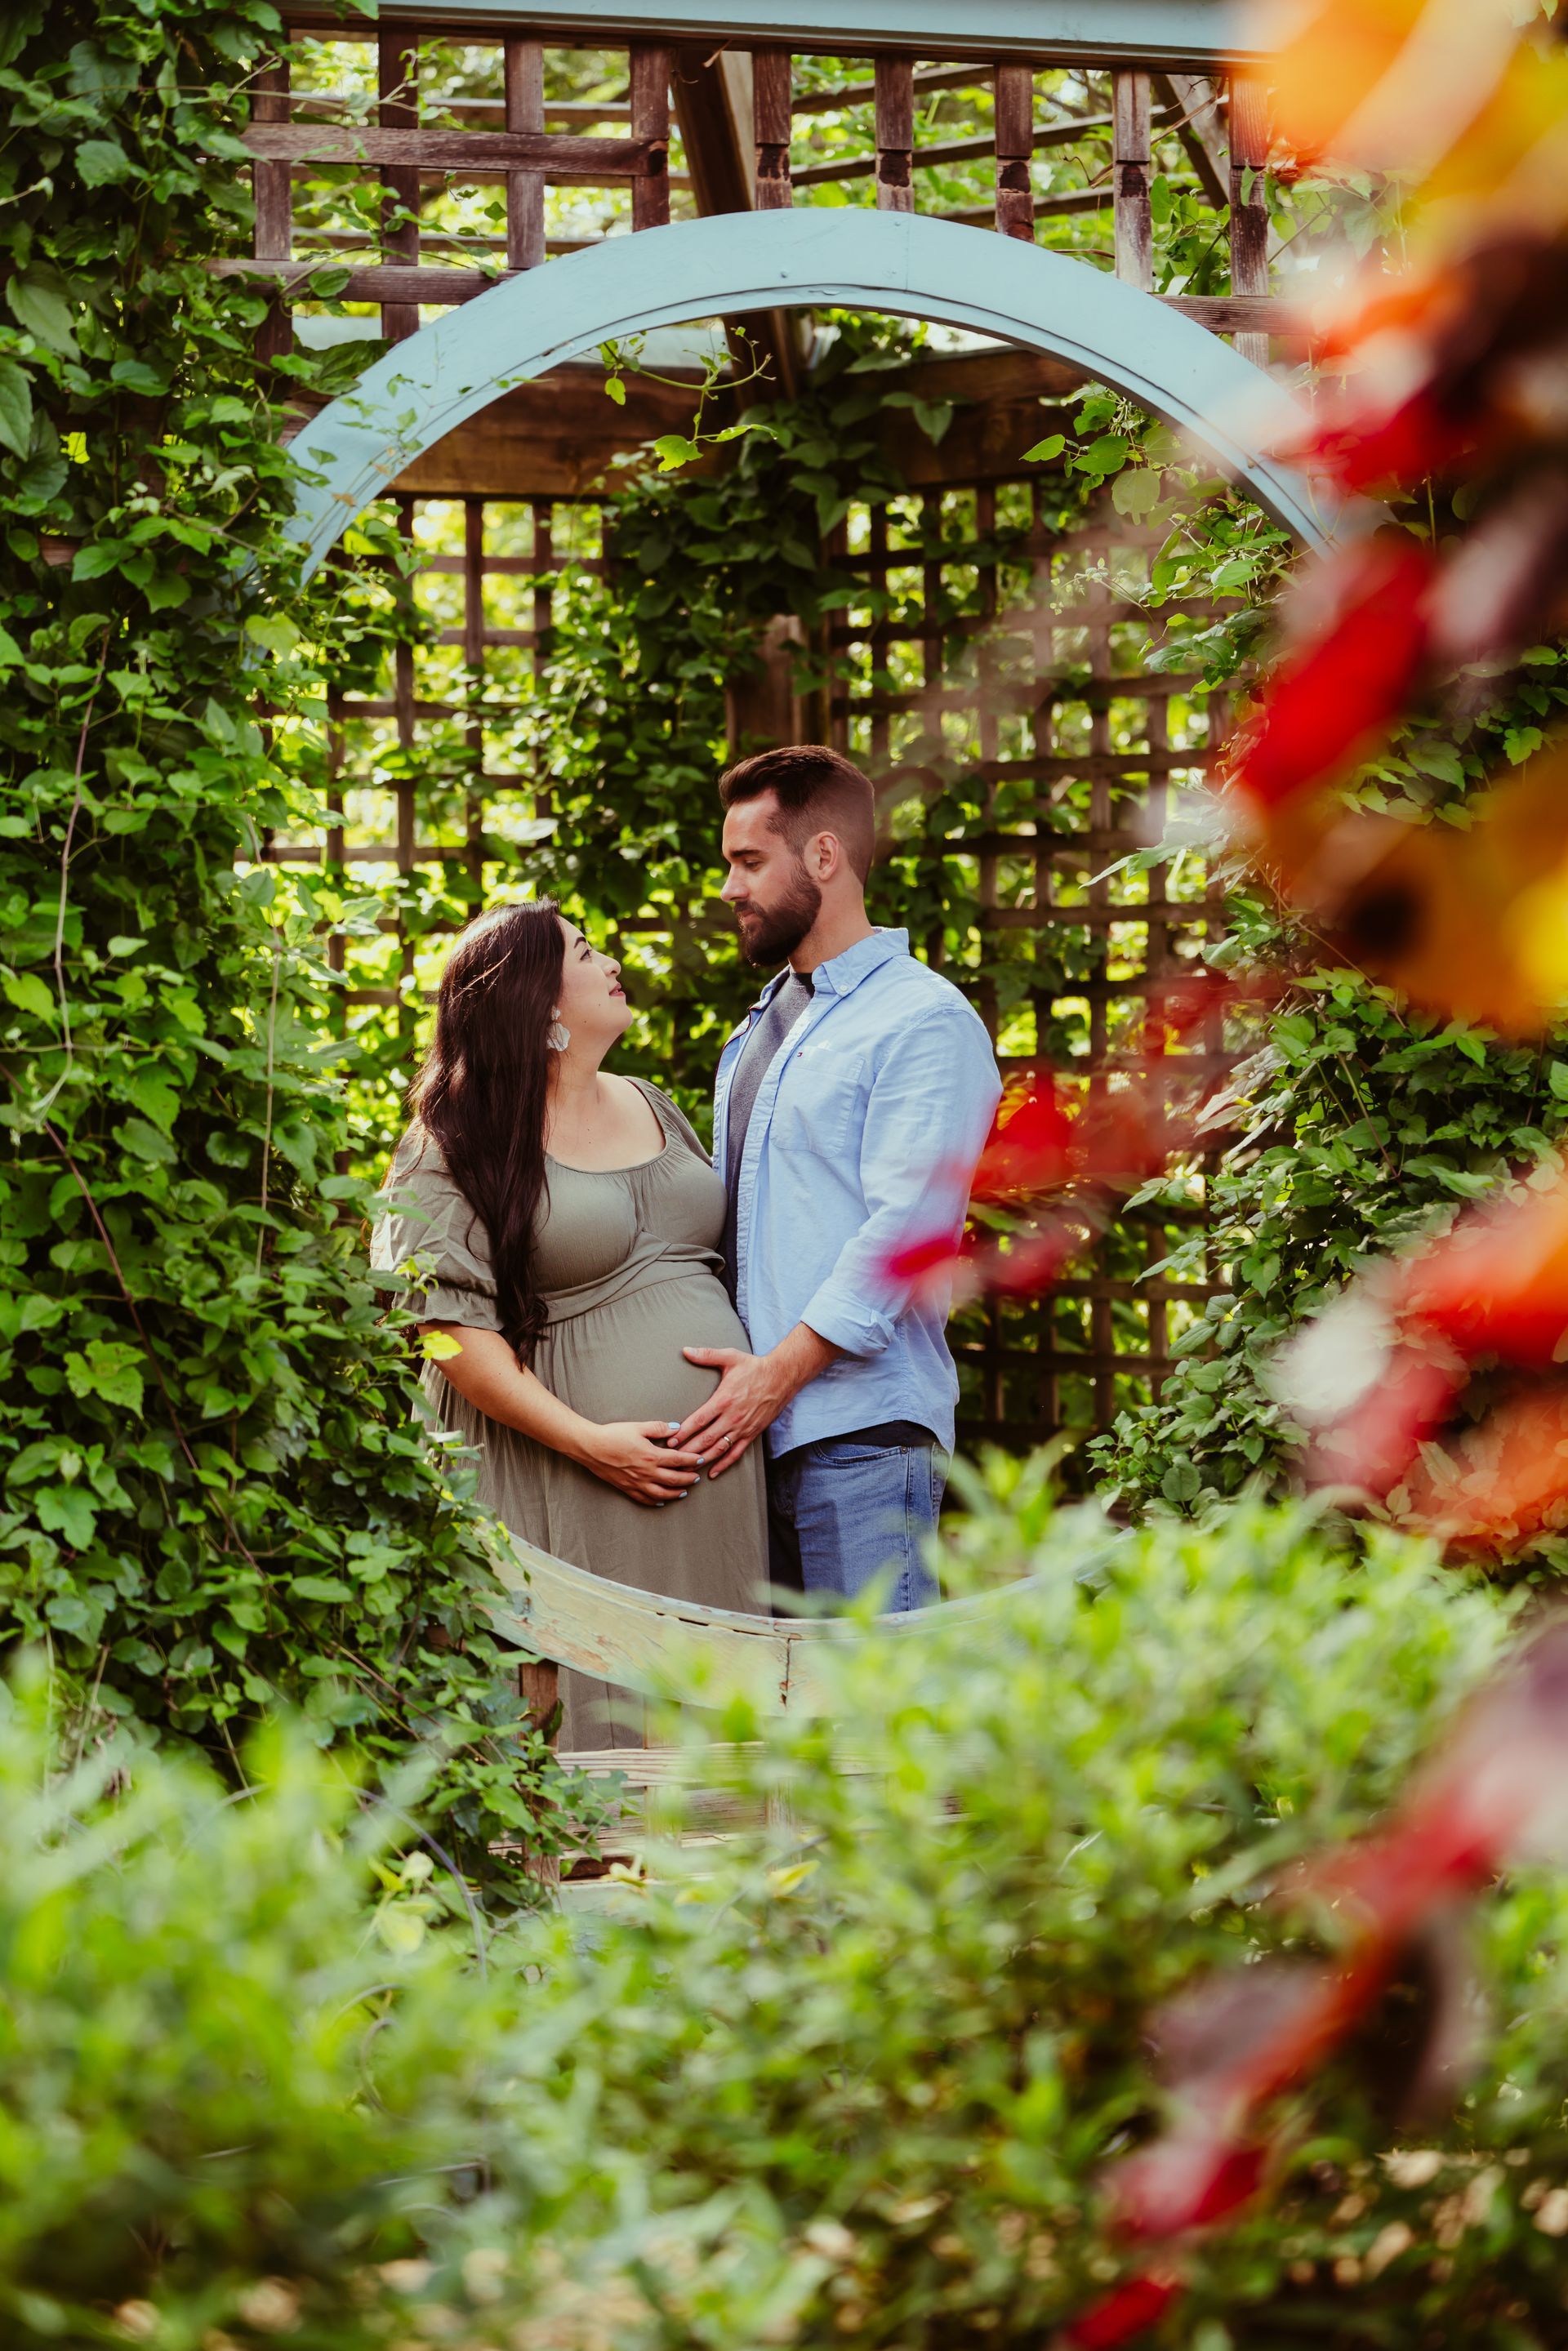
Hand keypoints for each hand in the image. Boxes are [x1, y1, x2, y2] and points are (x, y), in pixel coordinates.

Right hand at [578, 1421, 703, 1506]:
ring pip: (661, 1493)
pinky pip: (644, 1499)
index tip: (701, 1460)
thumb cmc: (613, 1435)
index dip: (692, 1460)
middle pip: (674, 1479)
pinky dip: (655, 1502)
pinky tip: (662, 1501)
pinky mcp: (626, 1488)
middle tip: (697, 1478)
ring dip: (675, 1493)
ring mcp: (636, 1482)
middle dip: (688, 1479)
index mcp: (652, 1456)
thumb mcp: (638, 1427)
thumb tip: (677, 1428)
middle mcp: (647, 1472)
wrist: (591, 1447)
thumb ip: (659, 1428)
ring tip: (684, 1492)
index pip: (678, 1460)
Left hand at [675, 1347, 785, 1475]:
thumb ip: (706, 1355)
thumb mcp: (730, 1357)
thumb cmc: (754, 1367)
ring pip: (719, 1449)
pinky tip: (713, 1472)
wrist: (782, 1377)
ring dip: (703, 1459)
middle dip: (688, 1450)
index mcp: (723, 1399)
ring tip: (688, 1467)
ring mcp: (742, 1427)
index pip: (698, 1420)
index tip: (670, 1440)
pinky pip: (736, 1453)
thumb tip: (686, 1350)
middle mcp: (732, 1417)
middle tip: (672, 1458)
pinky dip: (724, 1464)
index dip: (683, 1432)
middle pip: (706, 1439)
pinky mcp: (752, 1433)